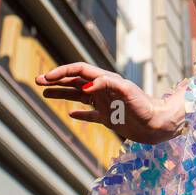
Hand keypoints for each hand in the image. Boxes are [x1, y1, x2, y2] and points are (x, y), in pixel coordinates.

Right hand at [35, 63, 181, 144]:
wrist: (159, 124)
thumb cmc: (145, 107)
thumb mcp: (127, 92)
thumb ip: (108, 84)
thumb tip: (87, 85)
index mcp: (107, 80)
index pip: (80, 71)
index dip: (63, 72)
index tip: (47, 77)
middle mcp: (104, 90)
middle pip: (76, 81)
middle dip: (57, 79)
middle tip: (37, 80)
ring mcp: (106, 104)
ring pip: (78, 96)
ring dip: (62, 93)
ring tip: (44, 93)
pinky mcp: (109, 118)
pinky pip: (90, 115)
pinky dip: (79, 115)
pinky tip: (70, 115)